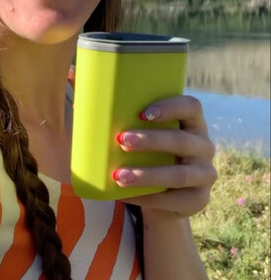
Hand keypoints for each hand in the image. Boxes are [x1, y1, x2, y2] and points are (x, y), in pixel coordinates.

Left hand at [112, 95, 216, 218]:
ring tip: (118, 176)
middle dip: (150, 141)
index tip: (141, 113)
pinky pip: (175, 200)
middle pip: (181, 141)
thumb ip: (115, 108)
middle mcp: (203, 146)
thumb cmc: (143, 152)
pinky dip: (148, 198)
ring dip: (147, 175)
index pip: (191, 107)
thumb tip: (73, 79)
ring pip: (178, 174)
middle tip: (120, 140)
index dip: (170, 107)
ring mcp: (205, 174)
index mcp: (191, 123)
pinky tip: (124, 195)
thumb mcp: (136, 130)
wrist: (161, 195)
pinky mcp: (199, 200)